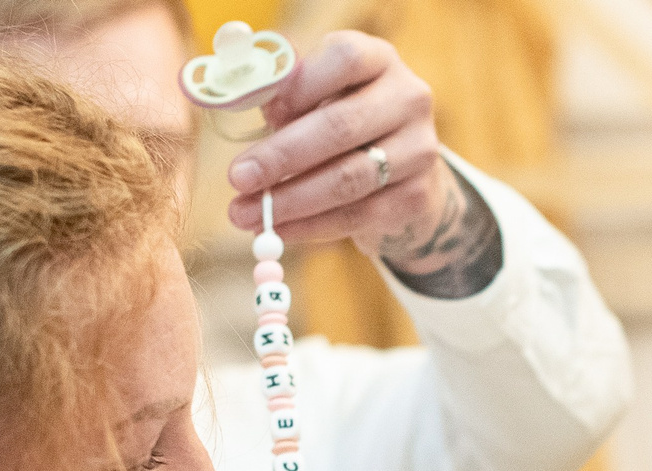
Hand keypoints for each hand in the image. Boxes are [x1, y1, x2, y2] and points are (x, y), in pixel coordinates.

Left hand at [226, 32, 484, 275]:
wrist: (401, 172)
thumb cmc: (341, 122)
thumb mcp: (315, 95)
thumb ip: (281, 90)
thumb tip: (233, 93)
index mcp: (378, 59)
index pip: (343, 59)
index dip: (299, 85)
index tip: (262, 113)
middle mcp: (407, 98)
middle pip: (341, 126)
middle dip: (281, 156)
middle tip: (238, 178)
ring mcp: (418, 149)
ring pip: (347, 179)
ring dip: (290, 200)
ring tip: (244, 214)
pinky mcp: (416, 196)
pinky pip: (356, 215)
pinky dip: (310, 226)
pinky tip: (278, 230)